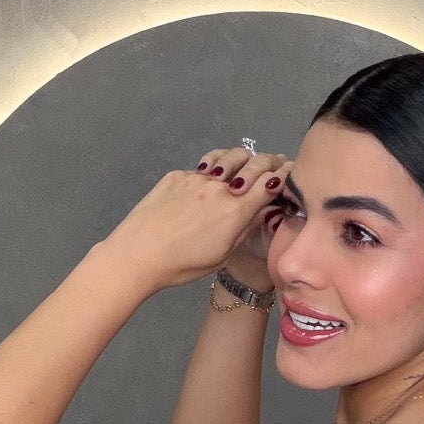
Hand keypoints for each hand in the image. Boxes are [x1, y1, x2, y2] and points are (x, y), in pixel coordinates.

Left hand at [111, 145, 290, 293]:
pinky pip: (201, 170)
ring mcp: (197, 177)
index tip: (285, 180)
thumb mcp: (222, 255)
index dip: (282, 177)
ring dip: (237, 164)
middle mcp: (220, 187)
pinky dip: (208, 176)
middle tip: (267, 171)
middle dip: (266, 163)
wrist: (139, 253)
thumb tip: (257, 212)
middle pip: (254, 162)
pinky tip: (198, 193)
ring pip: (226, 160)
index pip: (270, 182)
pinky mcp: (177, 175)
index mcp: (235, 210)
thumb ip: (243, 229)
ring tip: (233, 175)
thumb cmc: (182, 264)